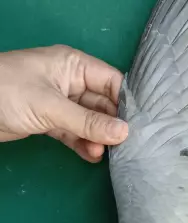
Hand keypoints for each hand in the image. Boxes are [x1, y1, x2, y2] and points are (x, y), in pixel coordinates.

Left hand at [0, 45, 127, 161]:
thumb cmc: (7, 92)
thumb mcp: (51, 106)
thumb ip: (88, 121)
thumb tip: (124, 133)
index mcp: (73, 66)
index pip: (112, 83)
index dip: (127, 103)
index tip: (139, 126)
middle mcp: (71, 83)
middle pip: (104, 105)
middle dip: (113, 125)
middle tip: (125, 146)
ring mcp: (61, 103)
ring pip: (90, 122)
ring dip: (98, 138)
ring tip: (104, 154)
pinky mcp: (51, 122)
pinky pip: (75, 133)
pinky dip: (83, 145)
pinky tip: (92, 156)